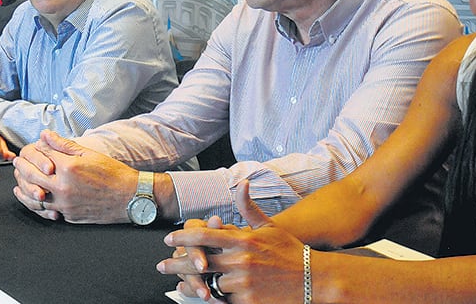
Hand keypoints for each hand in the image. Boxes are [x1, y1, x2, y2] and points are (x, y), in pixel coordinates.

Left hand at [12, 130, 138, 223]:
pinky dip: (33, 203)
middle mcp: (63, 186)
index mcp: (69, 167)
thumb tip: (45, 135)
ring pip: (33, 195)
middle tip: (16, 162)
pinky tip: (29, 197)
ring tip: (18, 180)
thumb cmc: (113, 174)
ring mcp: (64, 203)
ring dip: (22, 186)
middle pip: (32, 174)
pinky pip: (44, 210)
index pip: (41, 155)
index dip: (33, 150)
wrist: (130, 198)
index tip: (29, 148)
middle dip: (21, 167)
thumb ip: (64, 144)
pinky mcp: (67, 216)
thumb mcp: (89, 153)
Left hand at [158, 182, 300, 302]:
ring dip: (193, 284)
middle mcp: (240, 260)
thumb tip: (242, 183)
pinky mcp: (248, 301)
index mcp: (243, 240)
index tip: (168, 239)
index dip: (182, 237)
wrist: (312, 279)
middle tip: (162, 265)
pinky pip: (223, 301)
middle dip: (177, 264)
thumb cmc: (289, 251)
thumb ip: (249, 207)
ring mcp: (244, 282)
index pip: (204, 235)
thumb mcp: (269, 226)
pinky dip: (212, 299)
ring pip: (209, 283)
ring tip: (180, 283)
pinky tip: (203, 296)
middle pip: (199, 261)